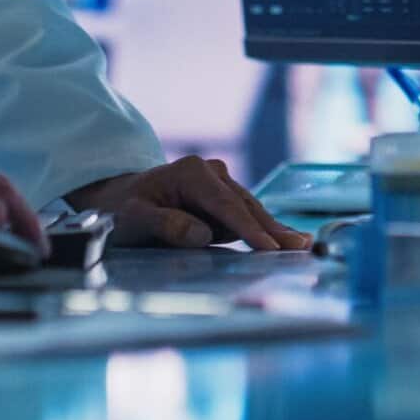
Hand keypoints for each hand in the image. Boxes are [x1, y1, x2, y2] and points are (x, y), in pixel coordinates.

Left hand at [66, 156, 311, 250]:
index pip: (225, 205)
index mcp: (191, 172)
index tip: (269, 248)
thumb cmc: (123, 210)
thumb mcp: (133, 219)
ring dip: (271, 231)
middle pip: (246, 207)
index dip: (249, 228)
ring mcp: (221, 183)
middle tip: (301, 248)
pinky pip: (246, 217)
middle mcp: (211, 172)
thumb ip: (164, 224)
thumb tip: (201, 233)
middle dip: (271, 229)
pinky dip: (263, 230)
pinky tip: (287, 241)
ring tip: (302, 246)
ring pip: (250, 212)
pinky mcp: (224, 198)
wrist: (118, 201)